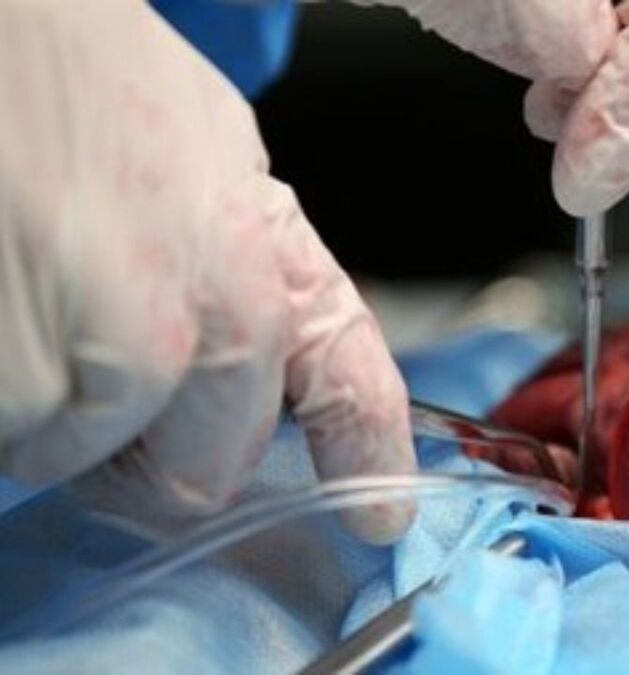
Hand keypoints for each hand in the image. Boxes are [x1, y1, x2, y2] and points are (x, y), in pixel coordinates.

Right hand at [0, 0, 415, 543]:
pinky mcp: (23, 380)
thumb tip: (232, 361)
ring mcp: (124, 351)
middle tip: (71, 359)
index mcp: (259, 249)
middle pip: (193, 477)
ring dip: (35, 405)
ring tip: (13, 282)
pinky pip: (5, 441)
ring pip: (69, 457)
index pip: (343, 384)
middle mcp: (218, 313)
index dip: (362, 457)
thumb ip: (230, 260)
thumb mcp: (192, 148)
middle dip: (131, 448)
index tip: (379, 519)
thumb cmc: (59, 69)